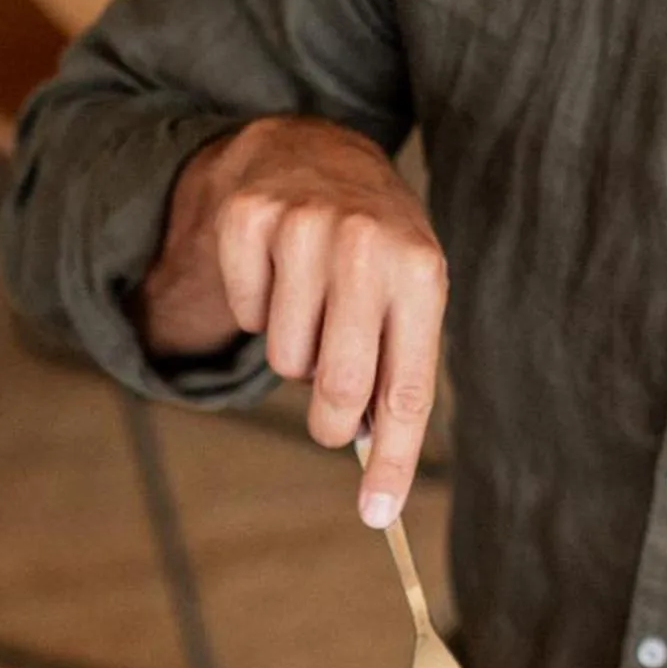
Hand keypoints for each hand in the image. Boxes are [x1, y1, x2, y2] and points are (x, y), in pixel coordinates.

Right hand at [145, 115, 447, 527]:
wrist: (316, 153)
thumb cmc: (374, 250)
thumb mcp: (409, 298)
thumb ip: (398, 377)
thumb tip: (379, 481)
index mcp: (420, 272)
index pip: (405, 390)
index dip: (392, 460)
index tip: (378, 514)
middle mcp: (365, 244)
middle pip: (339, 388)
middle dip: (332, 422)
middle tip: (332, 416)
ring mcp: (303, 227)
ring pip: (286, 359)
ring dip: (297, 354)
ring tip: (314, 310)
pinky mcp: (248, 221)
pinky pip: (246, 317)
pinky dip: (260, 313)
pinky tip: (280, 277)